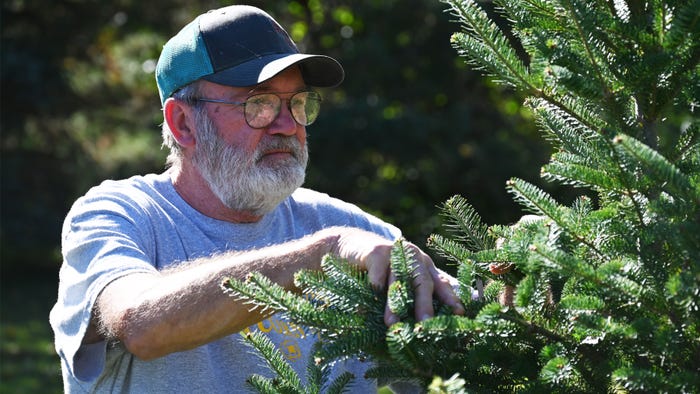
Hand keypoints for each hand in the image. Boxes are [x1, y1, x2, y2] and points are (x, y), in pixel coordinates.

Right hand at [330, 227, 464, 325]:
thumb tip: (423, 327)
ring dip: (394, 303)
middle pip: (422, 281)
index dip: (450, 298)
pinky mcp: (376, 251)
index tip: (459, 314)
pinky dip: (375, 288)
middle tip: (425, 324)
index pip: (441, 282)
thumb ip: (411, 296)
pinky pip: (378, 273)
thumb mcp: (399, 281)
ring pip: (398, 280)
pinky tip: (368, 303)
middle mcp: (414, 256)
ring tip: (392, 323)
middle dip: (424, 304)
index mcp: (424, 265)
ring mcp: (395, 252)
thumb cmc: (379, 270)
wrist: (351, 245)